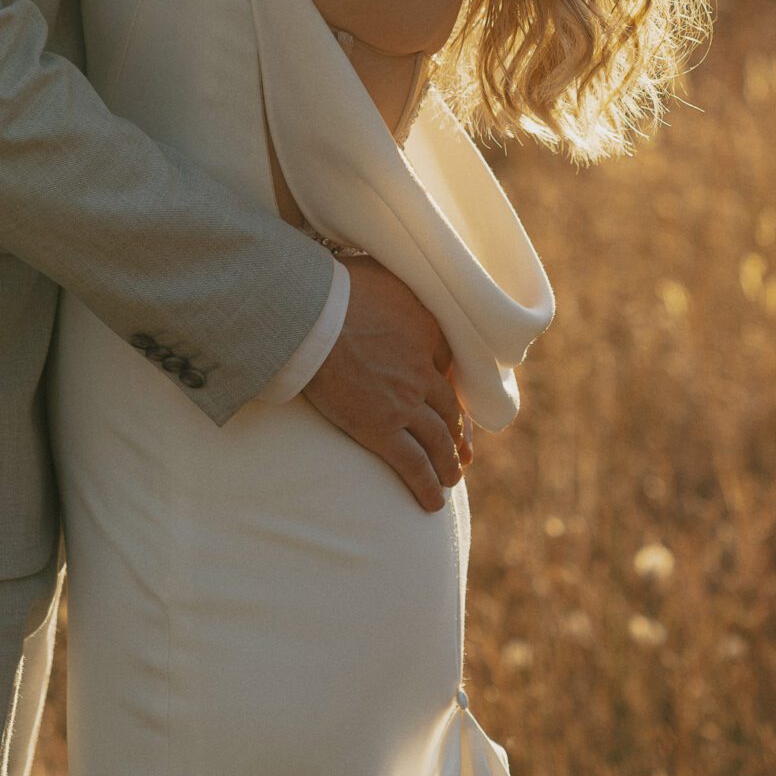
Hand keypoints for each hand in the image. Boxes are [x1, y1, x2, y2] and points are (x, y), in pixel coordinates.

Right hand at [302, 256, 470, 510]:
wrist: (313, 315)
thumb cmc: (338, 286)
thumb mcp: (381, 273)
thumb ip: (396, 285)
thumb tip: (393, 285)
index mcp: (428, 331)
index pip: (446, 365)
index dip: (447, 386)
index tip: (447, 399)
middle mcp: (424, 371)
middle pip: (448, 408)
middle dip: (457, 432)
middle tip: (461, 449)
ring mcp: (405, 403)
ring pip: (439, 441)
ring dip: (449, 462)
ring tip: (452, 476)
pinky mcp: (382, 430)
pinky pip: (413, 465)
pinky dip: (426, 486)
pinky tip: (433, 503)